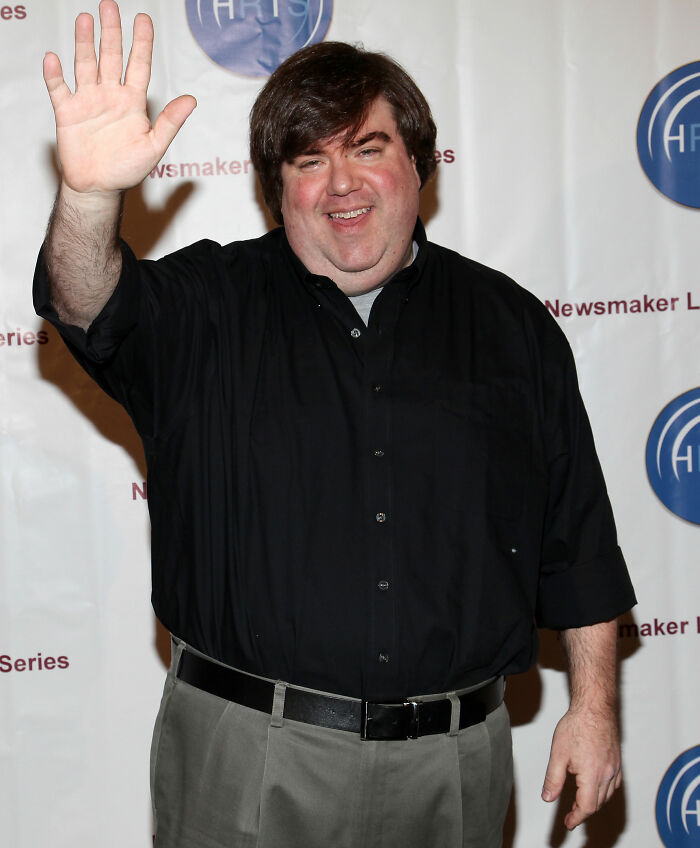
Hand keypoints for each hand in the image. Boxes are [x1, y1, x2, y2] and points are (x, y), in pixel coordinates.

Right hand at [43, 0, 195, 195]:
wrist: (99, 187)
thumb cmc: (127, 169)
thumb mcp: (154, 147)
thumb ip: (170, 122)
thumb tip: (191, 100)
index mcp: (132, 102)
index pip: (139, 65)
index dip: (141, 42)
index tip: (143, 19)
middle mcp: (110, 95)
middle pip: (111, 57)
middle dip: (111, 31)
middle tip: (109, 5)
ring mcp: (88, 101)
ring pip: (85, 65)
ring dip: (84, 43)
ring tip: (85, 19)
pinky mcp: (67, 112)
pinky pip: (59, 88)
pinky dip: (55, 74)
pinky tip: (54, 59)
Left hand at [541, 705, 621, 829]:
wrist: (594, 707)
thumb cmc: (577, 725)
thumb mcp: (558, 754)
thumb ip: (553, 778)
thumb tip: (548, 797)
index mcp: (592, 775)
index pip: (587, 806)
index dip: (577, 817)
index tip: (569, 822)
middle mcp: (607, 774)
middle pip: (597, 803)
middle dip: (584, 811)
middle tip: (571, 813)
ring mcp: (614, 767)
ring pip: (607, 795)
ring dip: (594, 802)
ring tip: (580, 801)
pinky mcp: (617, 760)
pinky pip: (614, 783)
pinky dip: (605, 791)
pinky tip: (596, 786)